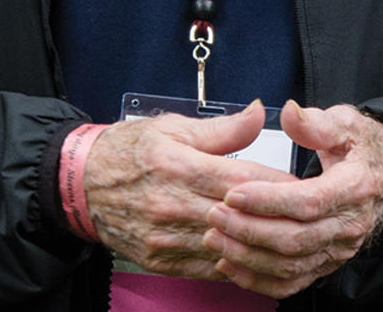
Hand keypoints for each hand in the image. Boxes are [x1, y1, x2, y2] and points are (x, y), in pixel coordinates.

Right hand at [83, 107, 296, 280]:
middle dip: (275, 216)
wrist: (79, 184)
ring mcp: (165, 238)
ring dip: (257, 245)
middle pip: (239, 217)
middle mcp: (172, 205)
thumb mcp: (173, 128)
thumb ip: (222, 129)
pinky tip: (252, 256)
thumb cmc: (127, 150)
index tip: (302, 184)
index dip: (277, 185)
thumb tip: (259, 113)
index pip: (242, 181)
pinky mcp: (159, 260)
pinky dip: (233, 264)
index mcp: (178, 167)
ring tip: (286, 238)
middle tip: (304, 214)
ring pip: (225, 248)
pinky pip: (206, 269)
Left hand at [205, 102, 382, 297]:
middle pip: (295, 239)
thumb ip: (315, 122)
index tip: (233, 193)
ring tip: (214, 238)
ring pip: (290, 265)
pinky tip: (230, 264)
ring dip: (248, 257)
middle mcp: (349, 225)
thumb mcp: (345, 123)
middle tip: (214, 215)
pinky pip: (291, 282)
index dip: (268, 200)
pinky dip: (258, 280)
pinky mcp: (326, 264)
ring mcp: (338, 249)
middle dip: (249, 229)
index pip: (308, 201)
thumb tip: (290, 113)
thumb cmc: (361, 147)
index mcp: (355, 187)